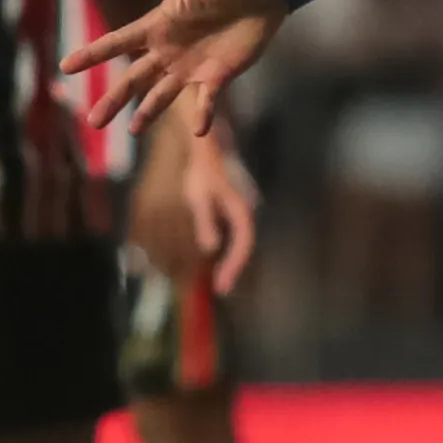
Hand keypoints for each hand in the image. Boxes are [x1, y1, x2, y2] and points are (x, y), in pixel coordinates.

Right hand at [65, 0, 296, 140]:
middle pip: (134, 79)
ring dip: (148, 113)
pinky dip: (203, 114)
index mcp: (158, 25)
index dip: (92, 54)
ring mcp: (191, 66)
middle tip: (92, 122)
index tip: (65, 67)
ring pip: (162, 95)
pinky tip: (199, 130)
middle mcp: (168, 50)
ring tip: (133, 131)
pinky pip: (207, 100)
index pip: (118, 42)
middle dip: (114, 99)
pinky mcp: (217, 75)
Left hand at [178, 127, 263, 293]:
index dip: (234, 265)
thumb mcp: (199, 196)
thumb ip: (205, 221)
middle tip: (221, 289)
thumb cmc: (201, 173)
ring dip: (230, 262)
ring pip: (238, 244)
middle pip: (243, 247)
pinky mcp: (230, 215)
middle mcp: (243, 215)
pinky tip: (214, 261)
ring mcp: (238, 215)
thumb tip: (210, 247)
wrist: (205, 153)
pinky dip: (225, 252)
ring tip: (219, 280)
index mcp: (240, 211)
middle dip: (233, 269)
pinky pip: (231, 238)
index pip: (243, 244)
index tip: (223, 284)